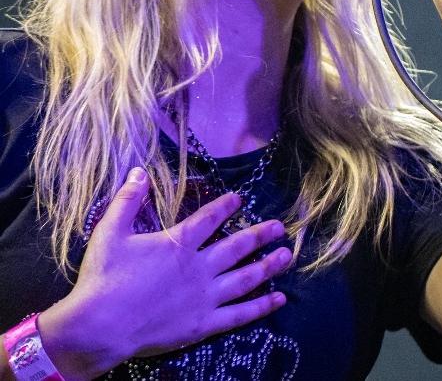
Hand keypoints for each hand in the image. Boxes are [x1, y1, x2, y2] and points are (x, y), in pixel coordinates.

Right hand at [39, 168, 290, 379]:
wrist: (98, 328)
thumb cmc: (103, 278)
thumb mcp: (110, 232)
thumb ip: (128, 200)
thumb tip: (139, 171)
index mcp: (179, 243)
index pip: (209, 218)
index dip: (226, 206)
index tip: (239, 198)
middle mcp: (199, 267)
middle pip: (237, 246)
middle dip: (261, 235)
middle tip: (280, 227)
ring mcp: (204, 296)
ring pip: (245, 278)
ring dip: (269, 265)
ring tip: (287, 255)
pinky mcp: (203, 324)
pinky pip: (240, 314)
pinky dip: (262, 306)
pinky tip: (279, 299)